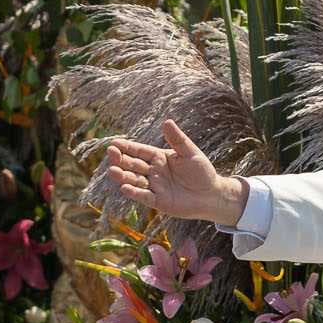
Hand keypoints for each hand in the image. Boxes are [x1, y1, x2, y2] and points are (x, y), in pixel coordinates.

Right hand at [105, 120, 247, 226]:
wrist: (212, 195)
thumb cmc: (202, 172)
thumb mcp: (190, 153)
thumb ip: (177, 140)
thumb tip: (167, 122)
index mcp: (159, 157)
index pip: (139, 151)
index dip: (127, 147)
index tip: (114, 143)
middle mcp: (153, 171)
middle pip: (133, 165)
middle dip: (121, 159)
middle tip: (111, 153)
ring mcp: (154, 186)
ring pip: (134, 180)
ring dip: (123, 176)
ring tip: (113, 171)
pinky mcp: (158, 201)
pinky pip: (144, 196)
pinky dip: (134, 193)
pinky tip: (125, 188)